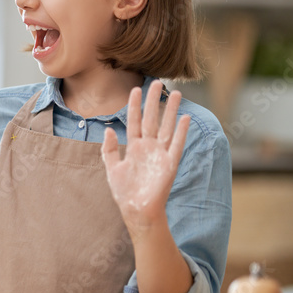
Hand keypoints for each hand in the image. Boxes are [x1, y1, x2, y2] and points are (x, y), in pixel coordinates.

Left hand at [101, 81, 189, 232]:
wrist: (137, 210)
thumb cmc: (124, 191)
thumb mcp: (112, 168)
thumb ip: (109, 149)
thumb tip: (108, 129)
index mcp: (134, 147)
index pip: (135, 121)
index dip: (135, 106)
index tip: (135, 88)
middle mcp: (148, 147)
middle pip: (152, 119)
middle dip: (154, 101)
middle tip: (157, 82)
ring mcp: (160, 154)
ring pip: (166, 127)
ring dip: (170, 111)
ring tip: (175, 93)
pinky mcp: (169, 164)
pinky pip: (176, 145)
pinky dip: (180, 132)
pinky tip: (184, 117)